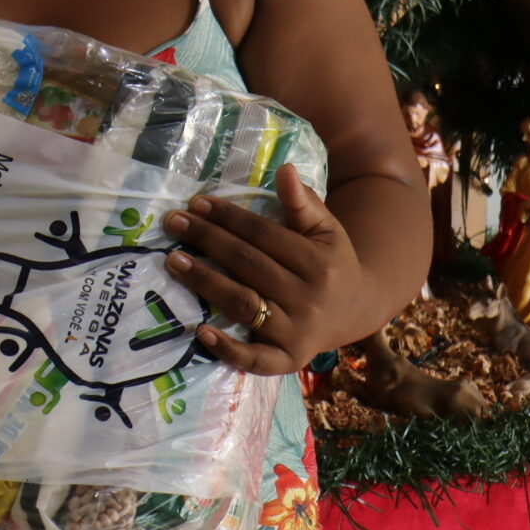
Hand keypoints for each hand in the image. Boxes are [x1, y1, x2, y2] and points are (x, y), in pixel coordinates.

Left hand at [162, 165, 361, 374]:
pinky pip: (257, 359)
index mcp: (318, 262)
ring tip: (172, 261)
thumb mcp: (326, 230)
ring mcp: (298, 331)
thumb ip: (303, 203)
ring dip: (205, 282)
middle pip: (248, 265)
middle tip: (174, 224)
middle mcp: (309, 297)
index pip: (264, 235)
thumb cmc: (331, 262)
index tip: (196, 204)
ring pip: (244, 304)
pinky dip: (229, 349)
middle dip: (208, 241)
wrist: (357, 310)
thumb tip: (283, 169)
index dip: (229, 217)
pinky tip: (201, 331)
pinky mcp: (289, 359)